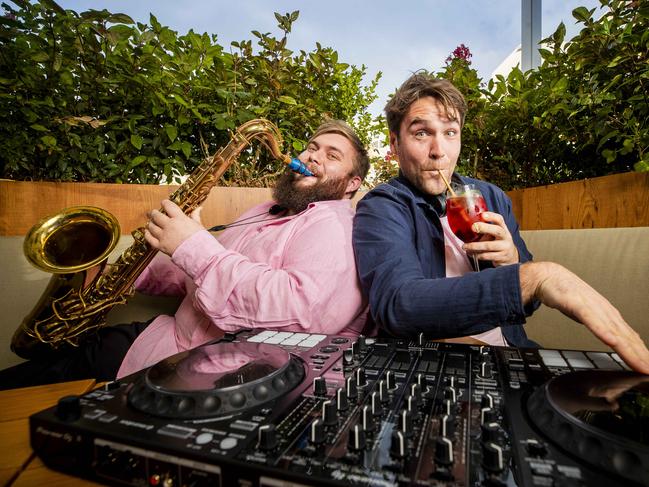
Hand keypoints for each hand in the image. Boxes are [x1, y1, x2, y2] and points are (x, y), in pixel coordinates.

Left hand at [144, 199, 203, 255]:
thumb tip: (199, 208)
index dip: (165, 203)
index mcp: (179, 218)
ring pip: (151, 226)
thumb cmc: (201, 240)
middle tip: (153, 213)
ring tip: (151, 222)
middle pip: (156, 215)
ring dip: (150, 223)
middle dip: (154, 213)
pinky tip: (147, 232)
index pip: (168, 206)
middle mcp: (169, 225)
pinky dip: (147, 234)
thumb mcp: (198, 225)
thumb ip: (195, 216)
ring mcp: (164, 236)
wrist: (199, 254)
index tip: (164, 203)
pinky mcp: (161, 246)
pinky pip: (150, 239)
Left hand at [462, 211, 518, 265]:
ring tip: (465, 246)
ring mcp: (504, 247)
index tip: (482, 214)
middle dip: (485, 228)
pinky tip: (471, 254)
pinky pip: (487, 256)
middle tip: (473, 227)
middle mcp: (505, 236)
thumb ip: (485, 228)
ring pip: (489, 245)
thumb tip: (466, 224)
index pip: (499, 219)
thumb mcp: (495, 233)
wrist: (511, 256)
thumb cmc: (498, 242)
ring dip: (475, 246)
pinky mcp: (501, 257)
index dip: (491, 216)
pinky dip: (477, 255)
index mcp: (503, 228)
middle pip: (497, 230)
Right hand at [520, 262, 648, 373]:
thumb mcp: (587, 314)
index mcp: (608, 315)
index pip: (630, 338)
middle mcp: (605, 311)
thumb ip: (601, 327)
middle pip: (626, 338)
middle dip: (640, 356)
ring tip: (640, 363)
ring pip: (613, 331)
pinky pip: (591, 320)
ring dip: (628, 349)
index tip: (648, 369)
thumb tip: (612, 339)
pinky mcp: (577, 303)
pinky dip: (602, 331)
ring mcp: (592, 307)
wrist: (549, 276)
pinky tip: (611, 341)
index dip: (641, 354)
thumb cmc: (567, 294)